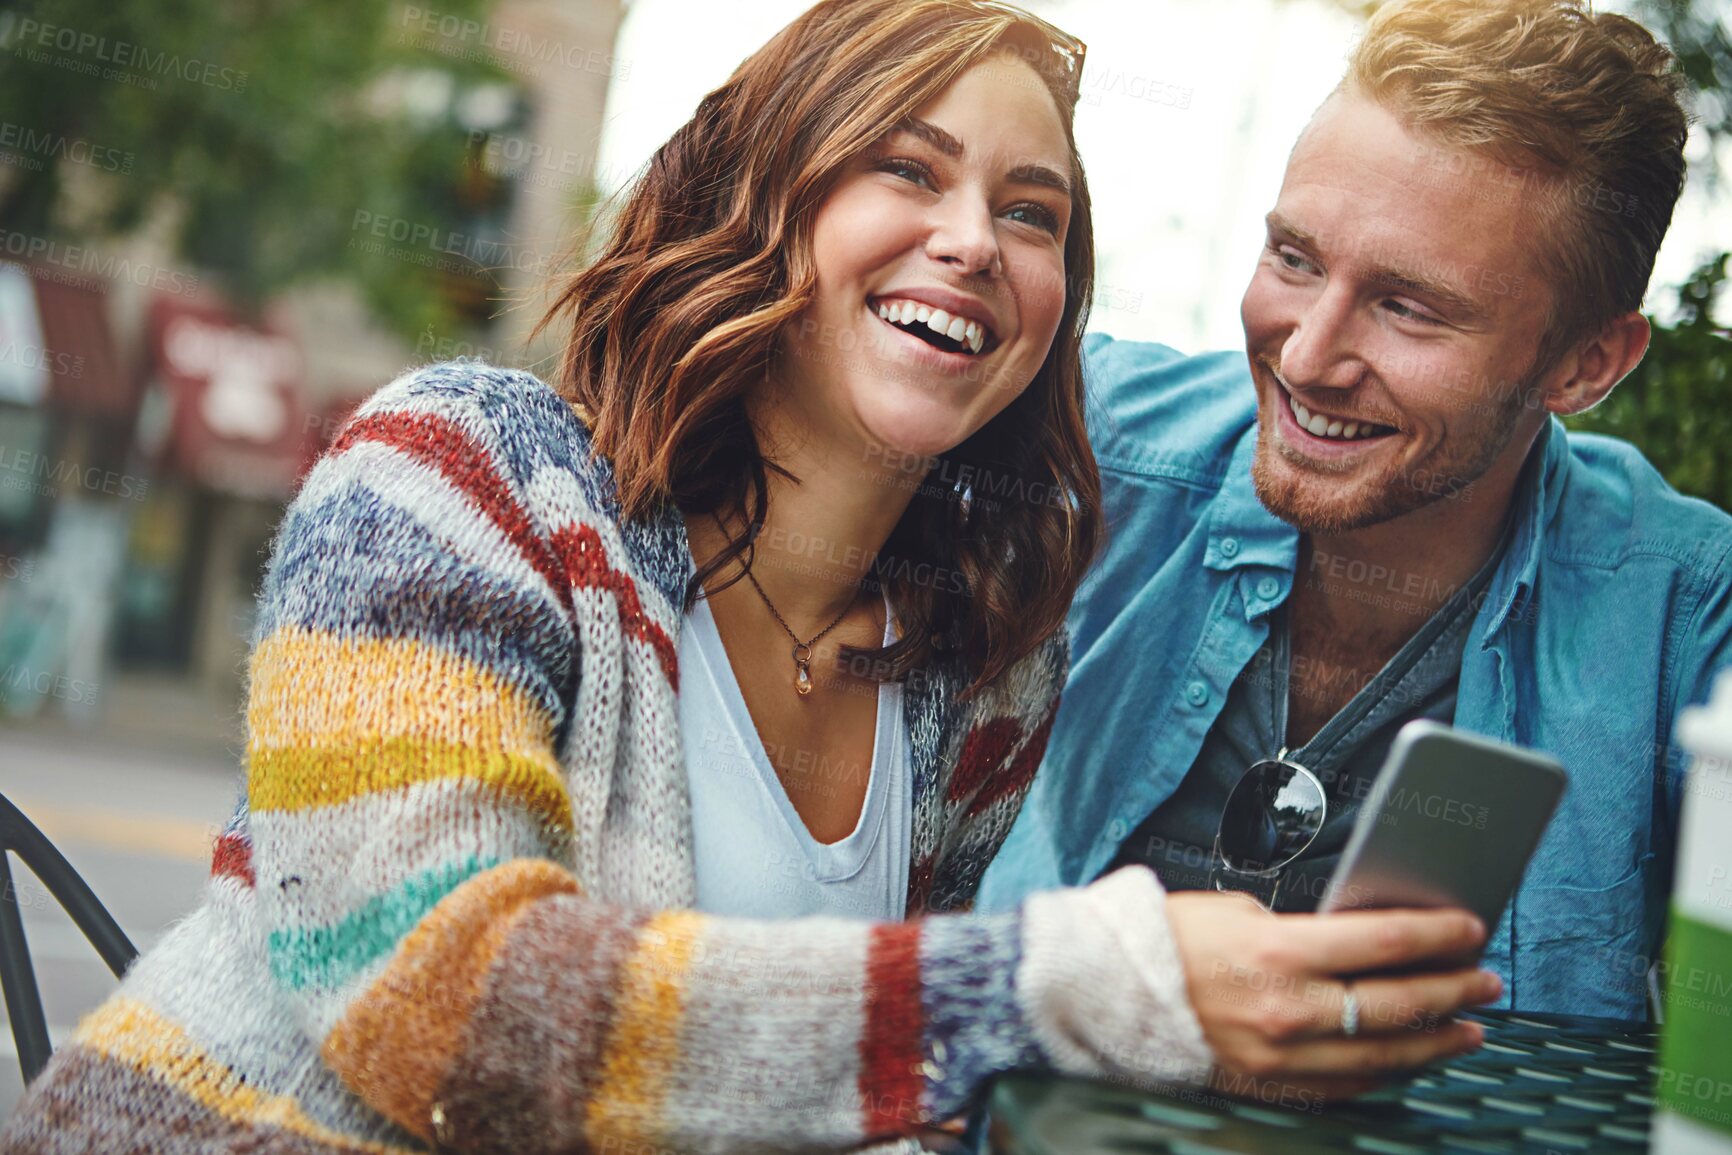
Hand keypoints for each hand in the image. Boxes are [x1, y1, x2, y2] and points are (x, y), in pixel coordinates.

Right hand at [1163, 891, 1501, 1100]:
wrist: (1109, 993)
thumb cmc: (1169, 940)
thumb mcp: (1241, 912)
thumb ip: (1305, 930)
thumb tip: (1363, 943)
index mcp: (1278, 952)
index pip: (1385, 943)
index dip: (1438, 934)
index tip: (1470, 927)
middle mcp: (1287, 1010)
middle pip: (1398, 1003)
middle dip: (1453, 989)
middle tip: (1485, 979)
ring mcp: (1282, 1057)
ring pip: (1384, 1056)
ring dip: (1435, 1040)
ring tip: (1469, 1027)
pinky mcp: (1271, 1086)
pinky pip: (1349, 1086)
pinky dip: (1389, 1071)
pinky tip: (1411, 1058)